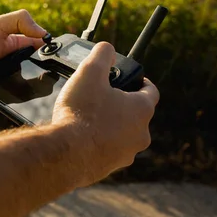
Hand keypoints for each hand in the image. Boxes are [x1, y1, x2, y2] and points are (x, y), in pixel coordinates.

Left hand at [0, 9, 46, 109]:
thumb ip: (18, 20)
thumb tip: (43, 32)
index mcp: (21, 47)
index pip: (45, 49)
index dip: (54, 51)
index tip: (61, 55)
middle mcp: (22, 65)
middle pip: (45, 70)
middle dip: (51, 73)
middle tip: (55, 76)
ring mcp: (16, 83)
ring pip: (39, 89)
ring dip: (43, 90)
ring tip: (47, 92)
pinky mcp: (10, 100)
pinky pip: (25, 104)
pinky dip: (30, 104)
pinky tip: (34, 104)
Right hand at [52, 41, 159, 186]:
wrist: (66, 154)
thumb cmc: (81, 113)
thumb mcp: (90, 72)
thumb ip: (102, 55)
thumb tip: (108, 48)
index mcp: (141, 109)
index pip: (151, 91)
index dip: (140, 82)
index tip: (129, 79)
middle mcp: (140, 134)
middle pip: (135, 114)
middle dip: (120, 104)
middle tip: (100, 97)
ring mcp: (125, 154)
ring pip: (122, 134)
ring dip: (109, 125)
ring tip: (87, 117)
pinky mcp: (109, 168)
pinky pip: (107, 150)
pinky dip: (98, 142)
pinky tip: (80, 136)